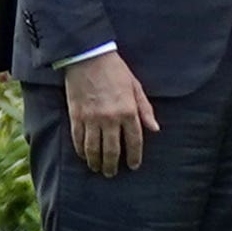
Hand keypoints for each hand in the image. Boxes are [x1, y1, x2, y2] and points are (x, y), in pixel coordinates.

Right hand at [62, 50, 160, 175]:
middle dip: (112, 165)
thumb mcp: (137, 88)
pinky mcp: (76, 116)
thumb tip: (155, 129)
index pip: (134, 141)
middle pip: (112, 149)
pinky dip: (81, 150)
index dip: (134, 156)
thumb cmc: (116, 71)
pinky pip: (78, 139)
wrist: (88, 57)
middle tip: (111, 174)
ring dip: (95, 161)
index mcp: (129, 112)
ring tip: (97, 169)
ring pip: (93, 148)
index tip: (133, 166)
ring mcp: (91, 118)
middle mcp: (111, 118)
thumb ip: (145, 110)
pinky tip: (84, 156)